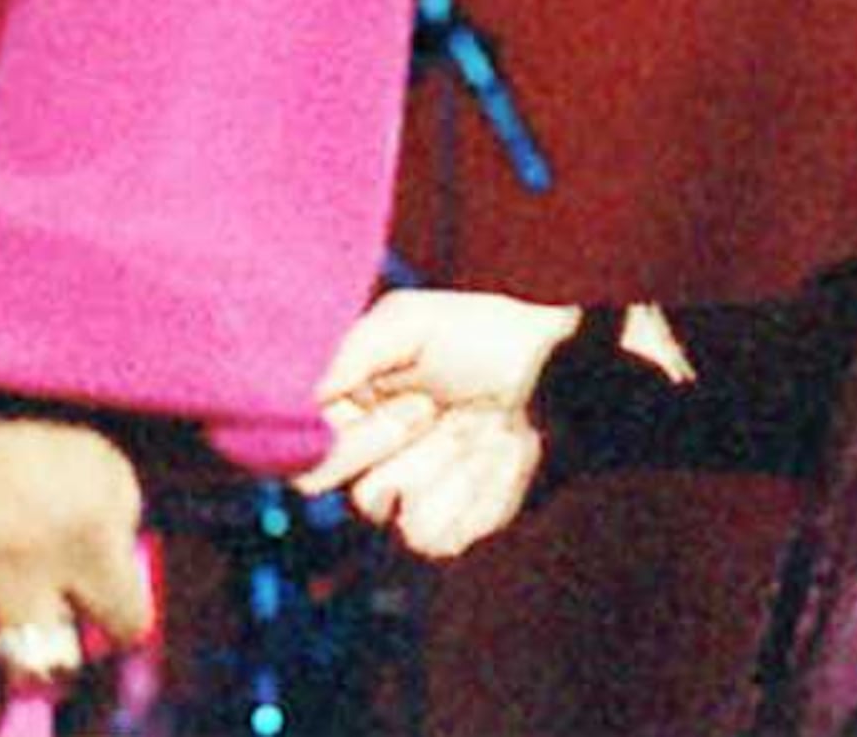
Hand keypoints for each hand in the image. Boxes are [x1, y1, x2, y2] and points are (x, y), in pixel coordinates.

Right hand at [297, 289, 589, 558]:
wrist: (559, 379)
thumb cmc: (486, 339)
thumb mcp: (410, 320)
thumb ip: (351, 350)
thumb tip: (307, 396)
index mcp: (349, 402)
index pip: (298, 438)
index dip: (339, 425)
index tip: (398, 397)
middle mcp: (367, 452)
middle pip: (319, 479)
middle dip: (377, 439)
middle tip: (428, 407)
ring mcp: (405, 492)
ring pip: (372, 504)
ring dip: (424, 463)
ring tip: (471, 431)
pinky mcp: (445, 527)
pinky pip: (423, 535)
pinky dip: (459, 497)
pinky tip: (492, 464)